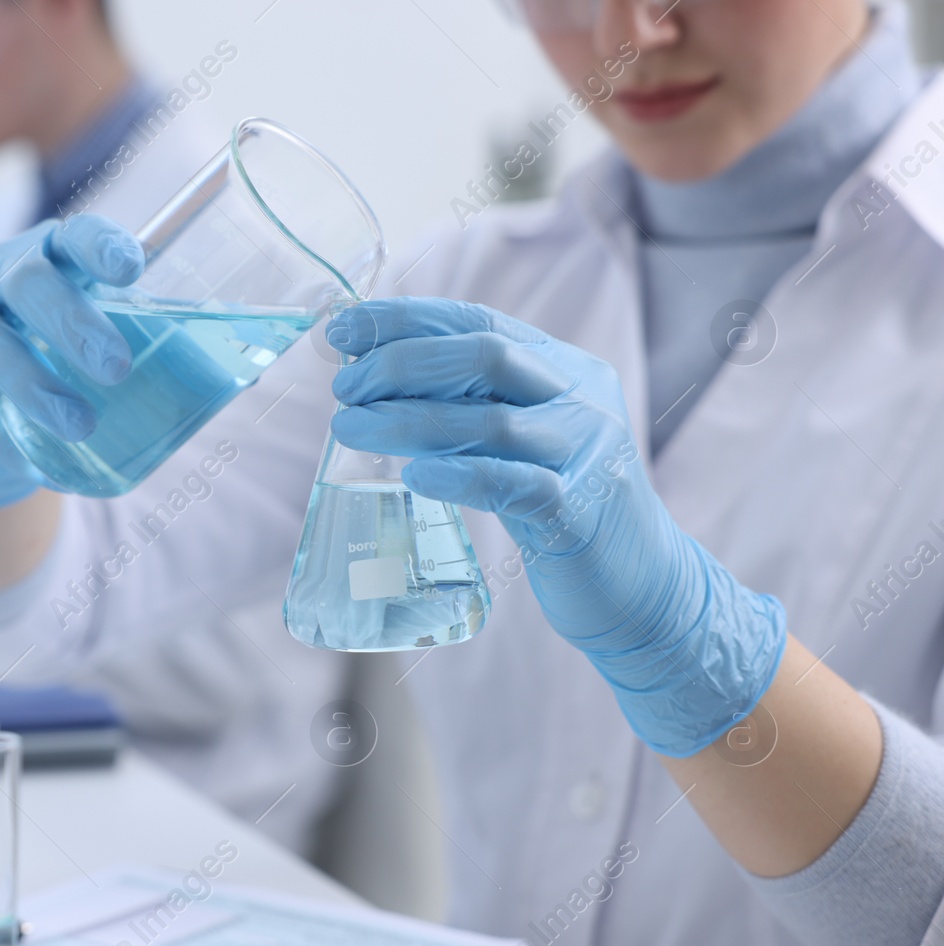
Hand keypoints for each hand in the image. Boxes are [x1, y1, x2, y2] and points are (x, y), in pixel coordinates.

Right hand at [0, 215, 144, 509]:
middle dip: (72, 323)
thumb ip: (160, 340)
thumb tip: (242, 370)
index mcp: (54, 254)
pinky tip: (34, 461)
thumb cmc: (65, 353)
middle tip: (117, 369)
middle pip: (28, 282)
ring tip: (80, 425)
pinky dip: (1, 434)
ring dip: (35, 384)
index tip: (133, 270)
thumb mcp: (108, 331)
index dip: (100, 247)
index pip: (74, 236)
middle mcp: (2, 275)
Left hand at [327, 297, 786, 757]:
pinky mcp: (580, 512)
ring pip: (490, 419)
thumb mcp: (517, 444)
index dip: (405, 319)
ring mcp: (585, 452)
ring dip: (407, 419)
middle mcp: (580, 398)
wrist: (641, 587)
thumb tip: (370, 383)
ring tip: (349, 428)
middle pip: (484, 354)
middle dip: (400, 364)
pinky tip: (413, 476)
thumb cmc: (559, 512)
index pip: (477, 322)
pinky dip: (458, 476)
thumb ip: (467, 408)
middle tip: (344, 390)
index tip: (342, 330)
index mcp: (563, 369)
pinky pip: (513, 484)